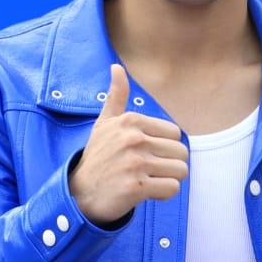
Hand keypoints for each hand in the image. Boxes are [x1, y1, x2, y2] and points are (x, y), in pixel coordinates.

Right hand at [67, 65, 187, 225]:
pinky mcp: (136, 187)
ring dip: (167, 180)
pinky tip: (145, 193)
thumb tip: (116, 67)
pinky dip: (163, 194)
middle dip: (169, 165)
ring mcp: (134, 163)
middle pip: (181, 152)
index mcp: (130, 121)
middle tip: (145, 171)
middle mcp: (133, 138)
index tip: (143, 154)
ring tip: (146, 180)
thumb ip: (116, 96)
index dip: (164, 147)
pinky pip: (172, 188)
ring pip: (180, 171)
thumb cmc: (98, 157)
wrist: (80, 194)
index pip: (175, 133)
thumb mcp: (104, 124)